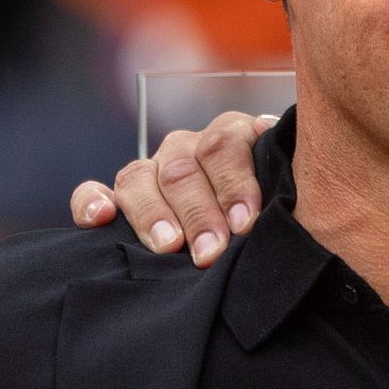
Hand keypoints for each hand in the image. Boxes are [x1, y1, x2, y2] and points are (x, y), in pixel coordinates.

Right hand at [70, 110, 271, 265]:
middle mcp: (188, 148)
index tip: (245, 224)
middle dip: (198, 213)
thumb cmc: (277, 215)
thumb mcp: (287, 199)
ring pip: (139, 177)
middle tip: (211, 251)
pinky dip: (91, 202)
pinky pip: (93, 190)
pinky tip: (101, 218)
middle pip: (182, 169)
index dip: (234, 183)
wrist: (249, 224)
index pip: (225, 146)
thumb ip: (288, 200)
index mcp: (232, 138)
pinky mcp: (119, 196)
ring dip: (152, 213)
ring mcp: (152, 170)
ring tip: (169, 246)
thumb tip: (297, 221)